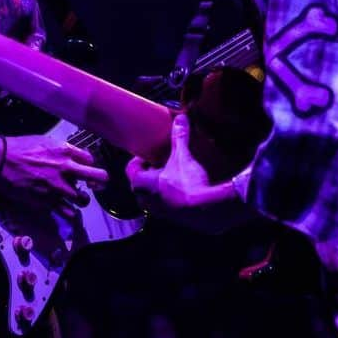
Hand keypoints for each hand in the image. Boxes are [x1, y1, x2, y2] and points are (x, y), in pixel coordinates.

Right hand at [0, 135, 108, 218]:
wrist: (1, 161)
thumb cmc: (20, 148)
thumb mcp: (45, 141)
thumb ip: (62, 150)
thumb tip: (73, 157)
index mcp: (65, 151)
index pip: (91, 161)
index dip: (90, 167)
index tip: (87, 171)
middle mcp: (66, 169)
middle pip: (99, 178)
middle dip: (101, 182)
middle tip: (96, 186)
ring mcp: (58, 187)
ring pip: (84, 200)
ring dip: (81, 200)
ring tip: (75, 198)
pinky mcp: (48, 202)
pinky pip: (67, 212)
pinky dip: (68, 212)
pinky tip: (64, 208)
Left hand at [126, 113, 249, 233]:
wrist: (206, 211)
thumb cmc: (187, 183)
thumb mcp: (182, 156)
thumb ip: (179, 137)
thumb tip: (181, 118)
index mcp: (141, 184)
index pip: (131, 170)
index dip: (139, 161)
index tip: (148, 155)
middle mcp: (145, 200)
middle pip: (141, 184)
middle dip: (149, 174)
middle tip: (161, 164)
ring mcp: (158, 212)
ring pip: (152, 196)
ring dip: (160, 187)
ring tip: (173, 176)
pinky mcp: (173, 219)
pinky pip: (166, 206)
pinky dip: (171, 198)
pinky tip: (185, 190)